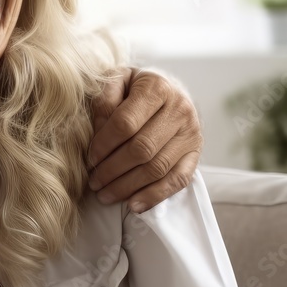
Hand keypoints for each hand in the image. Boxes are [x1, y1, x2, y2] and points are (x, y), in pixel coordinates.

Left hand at [87, 67, 201, 212]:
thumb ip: (105, 99)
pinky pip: (178, 180)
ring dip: (128, 186)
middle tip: (93, 182)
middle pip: (141, 149)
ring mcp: (191, 133)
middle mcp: (179, 109)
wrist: (168, 89)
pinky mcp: (196, 152)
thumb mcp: (116, 80)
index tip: (89, 159)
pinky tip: (133, 205)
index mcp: (157, 87)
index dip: (104, 145)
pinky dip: (155, 195)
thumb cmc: (134, 87)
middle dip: (113, 170)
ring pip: (157, 168)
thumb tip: (98, 131)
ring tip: (105, 195)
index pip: (126, 123)